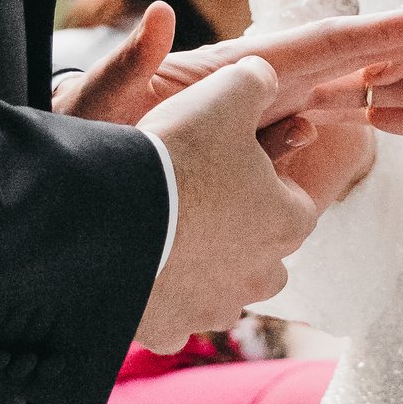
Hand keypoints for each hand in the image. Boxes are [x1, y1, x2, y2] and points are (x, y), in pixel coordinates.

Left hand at [54, 0, 402, 136]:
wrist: (63, 190)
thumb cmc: (75, 147)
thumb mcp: (93, 113)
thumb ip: (125, 72)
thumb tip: (160, 18)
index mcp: (229, 73)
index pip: (322, 47)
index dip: (383, 33)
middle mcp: (250, 88)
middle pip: (348, 64)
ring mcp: (254, 120)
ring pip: (340, 101)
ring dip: (398, 89)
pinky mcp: (247, 153)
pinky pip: (310, 139)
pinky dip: (351, 128)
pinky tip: (392, 126)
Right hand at [136, 56, 319, 350]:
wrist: (112, 212)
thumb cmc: (180, 152)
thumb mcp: (227, 92)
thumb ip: (256, 80)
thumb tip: (265, 74)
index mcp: (290, 222)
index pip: (290, 196)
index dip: (259, 173)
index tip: (226, 160)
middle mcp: (263, 276)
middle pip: (258, 250)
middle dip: (235, 228)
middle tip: (195, 196)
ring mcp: (215, 309)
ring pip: (217, 288)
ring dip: (199, 267)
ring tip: (163, 231)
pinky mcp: (170, 329)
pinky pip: (170, 316)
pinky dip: (158, 298)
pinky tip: (137, 267)